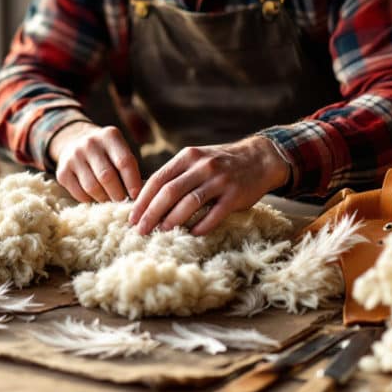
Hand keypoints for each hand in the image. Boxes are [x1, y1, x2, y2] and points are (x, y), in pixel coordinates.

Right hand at [49, 122, 141, 202]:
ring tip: (111, 201)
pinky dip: (90, 200)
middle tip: (123, 203)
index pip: (124, 162)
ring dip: (104, 199)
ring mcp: (73, 156)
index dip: (132, 182)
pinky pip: (79, 194)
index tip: (137, 197)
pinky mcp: (62, 171)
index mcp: (109, 136)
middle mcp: (90, 143)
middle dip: (118, 194)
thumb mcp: (119, 150)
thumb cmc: (106, 152)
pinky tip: (96, 198)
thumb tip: (138, 197)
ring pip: (92, 187)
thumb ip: (128, 168)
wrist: (75, 141)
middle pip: (107, 176)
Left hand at [129, 136, 289, 235]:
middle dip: (151, 213)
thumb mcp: (196, 160)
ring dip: (172, 220)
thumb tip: (146, 199)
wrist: (259, 158)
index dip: (142, 200)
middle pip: (170, 192)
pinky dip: (201, 226)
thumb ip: (176, 175)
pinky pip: (214, 214)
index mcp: (188, 156)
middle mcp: (202, 166)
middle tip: (140, 230)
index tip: (132, 217)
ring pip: (190, 203)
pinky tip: (192, 234)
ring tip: (161, 232)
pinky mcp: (235, 195)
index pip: (158, 179)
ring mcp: (220, 180)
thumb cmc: (220, 163)